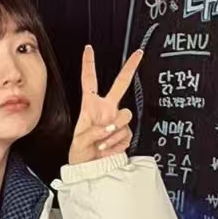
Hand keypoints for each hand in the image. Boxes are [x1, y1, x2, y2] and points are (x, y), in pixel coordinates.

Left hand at [67, 45, 142, 165]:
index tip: (88, 49)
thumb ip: (94, 131)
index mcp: (90, 106)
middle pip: (121, 84)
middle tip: (138, 54)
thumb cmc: (81, 154)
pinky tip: (108, 148)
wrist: (91, 169)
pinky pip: (126, 133)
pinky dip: (117, 143)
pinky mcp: (124, 133)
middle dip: (130, 68)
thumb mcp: (79, 141)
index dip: (88, 64)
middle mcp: (106, 109)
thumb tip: (109, 127)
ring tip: (102, 143)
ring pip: (126, 115)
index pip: (89, 81)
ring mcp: (116, 120)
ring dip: (115, 130)